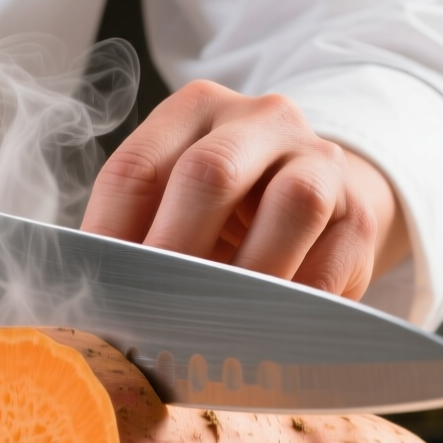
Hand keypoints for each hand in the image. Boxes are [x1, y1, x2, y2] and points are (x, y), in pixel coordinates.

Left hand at [81, 81, 408, 299]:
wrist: (323, 193)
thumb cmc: (226, 210)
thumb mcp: (176, 200)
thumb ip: (134, 235)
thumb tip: (84, 305)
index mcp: (194, 110)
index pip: (136, 168)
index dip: (108, 237)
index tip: (93, 297)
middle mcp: (259, 119)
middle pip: (210, 174)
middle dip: (174, 254)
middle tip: (150, 316)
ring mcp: (317, 159)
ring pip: (292, 203)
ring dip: (248, 275)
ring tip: (216, 326)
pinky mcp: (358, 213)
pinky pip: (333, 260)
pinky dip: (297, 302)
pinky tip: (270, 332)